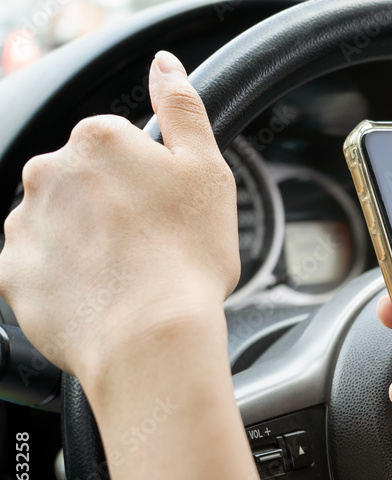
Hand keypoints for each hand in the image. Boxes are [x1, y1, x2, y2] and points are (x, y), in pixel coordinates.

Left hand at [0, 51, 237, 384]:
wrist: (151, 337)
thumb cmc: (186, 258)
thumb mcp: (208, 170)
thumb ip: (182, 108)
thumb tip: (165, 67)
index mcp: (97, 141)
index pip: (117, 144)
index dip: (148, 177)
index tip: (166, 208)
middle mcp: (48, 173)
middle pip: (83, 181)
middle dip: (112, 206)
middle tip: (151, 245)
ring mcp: (25, 224)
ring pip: (58, 222)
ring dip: (86, 240)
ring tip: (128, 276)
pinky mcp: (13, 274)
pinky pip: (39, 267)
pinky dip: (65, 277)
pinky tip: (101, 294)